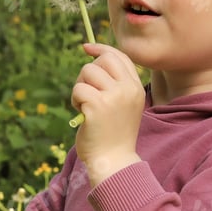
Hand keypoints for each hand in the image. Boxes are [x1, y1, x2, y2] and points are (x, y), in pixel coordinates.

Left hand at [71, 43, 144, 185]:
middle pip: (102, 60)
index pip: (120, 56)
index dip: (101, 49)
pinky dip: (75, 100)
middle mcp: (128, 89)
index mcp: (136, 88)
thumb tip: (92, 54)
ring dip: (80, 88)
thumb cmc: (113, 134)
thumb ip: (114, 83)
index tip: (87, 48)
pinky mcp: (97, 105)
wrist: (113, 162)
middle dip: (88, 72)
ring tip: (85, 106)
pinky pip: (78, 89)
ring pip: (87, 72)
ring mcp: (114, 97)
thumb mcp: (122, 105)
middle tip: (86, 92)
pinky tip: (82, 114)